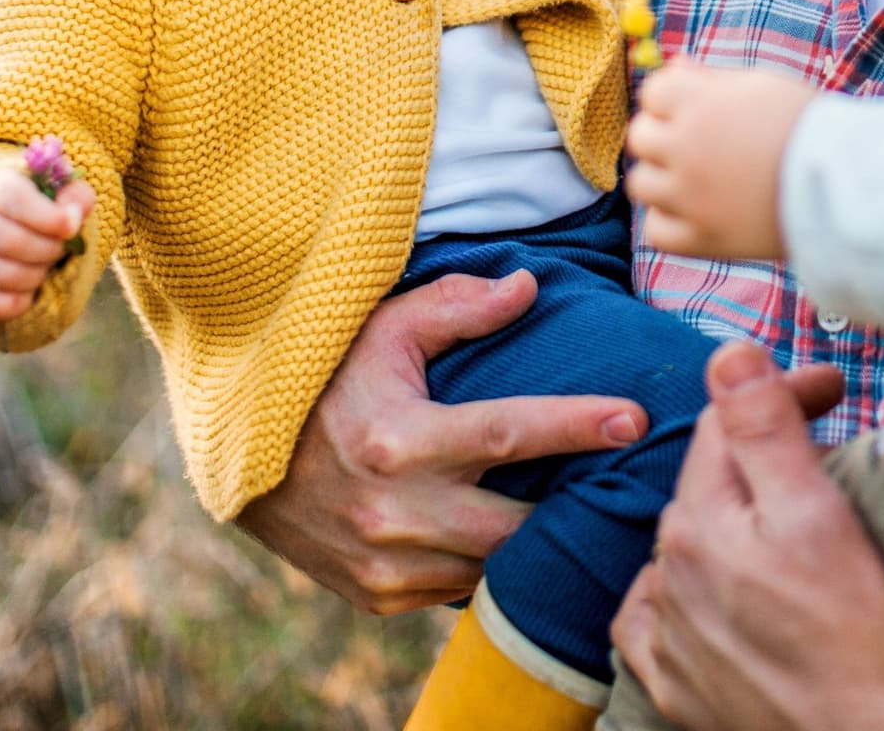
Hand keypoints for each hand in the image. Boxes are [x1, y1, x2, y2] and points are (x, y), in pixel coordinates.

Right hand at [0, 166, 93, 322]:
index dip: (48, 216)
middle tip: (59, 250)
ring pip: (2, 275)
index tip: (72, 226)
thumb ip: (75, 196)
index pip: (15, 198)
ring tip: (43, 268)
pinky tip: (27, 293)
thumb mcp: (59, 193)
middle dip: (48, 250)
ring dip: (35, 276)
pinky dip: (18, 303)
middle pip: (11, 241)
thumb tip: (73, 215)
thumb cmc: (38, 210)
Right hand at [235, 271, 649, 612]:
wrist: (247, 461)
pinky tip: (512, 530)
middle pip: (517, 523)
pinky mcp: (379, 597)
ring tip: (579, 504)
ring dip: (536, 539)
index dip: (576, 426)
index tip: (635, 418)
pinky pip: (460, 589)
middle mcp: (393, 512)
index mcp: (398, 440)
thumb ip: (457, 306)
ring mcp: (385, 565)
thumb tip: (529, 287)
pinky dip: (490, 564)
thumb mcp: (384, 328)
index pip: (508, 434)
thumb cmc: (328, 381)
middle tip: (626, 476)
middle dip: (575, 505)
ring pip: (494, 566)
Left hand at [612, 341, 883, 730]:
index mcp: (701, 520)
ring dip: (726, 516)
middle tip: (820, 435)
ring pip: (685, 543)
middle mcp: (670, 571)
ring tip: (774, 511)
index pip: (727, 422)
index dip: (782, 390)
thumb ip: (762, 426)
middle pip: (707, 479)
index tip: (834, 388)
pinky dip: (672, 594)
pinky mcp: (677, 686)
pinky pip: (651, 620)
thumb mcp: (815, 510)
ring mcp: (670, 632)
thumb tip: (727, 352)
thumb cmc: (849, 630)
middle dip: (757, 449)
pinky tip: (698, 591)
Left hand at [625, 62, 814, 261]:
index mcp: (700, 103)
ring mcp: (690, 197)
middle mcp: (686, 148)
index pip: (652, 92)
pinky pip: (656, 231)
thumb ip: (711, 77)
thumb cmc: (805, 125)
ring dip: (661, 178)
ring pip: (640, 184)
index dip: (671, 97)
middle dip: (662, 134)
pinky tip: (694, 210)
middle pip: (639, 136)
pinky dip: (669, 220)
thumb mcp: (761, 84)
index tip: (696, 108)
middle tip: (695, 143)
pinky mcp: (702, 238)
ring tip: (695, 178)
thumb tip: (673, 67)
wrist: (843, 184)